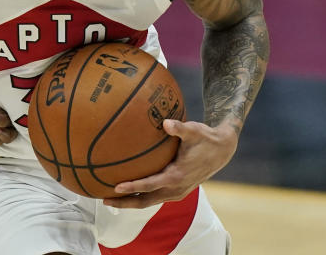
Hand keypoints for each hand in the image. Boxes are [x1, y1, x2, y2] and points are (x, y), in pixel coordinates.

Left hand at [103, 119, 237, 208]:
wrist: (222, 150)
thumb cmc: (204, 138)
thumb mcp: (194, 130)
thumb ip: (179, 128)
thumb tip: (166, 123)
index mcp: (177, 176)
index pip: (150, 185)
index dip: (132, 187)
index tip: (116, 186)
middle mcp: (176, 189)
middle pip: (145, 201)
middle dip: (124, 203)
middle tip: (103, 199)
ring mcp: (176, 192)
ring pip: (149, 202)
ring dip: (130, 202)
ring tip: (109, 198)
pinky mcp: (176, 191)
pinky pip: (154, 197)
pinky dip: (139, 197)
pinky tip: (126, 190)